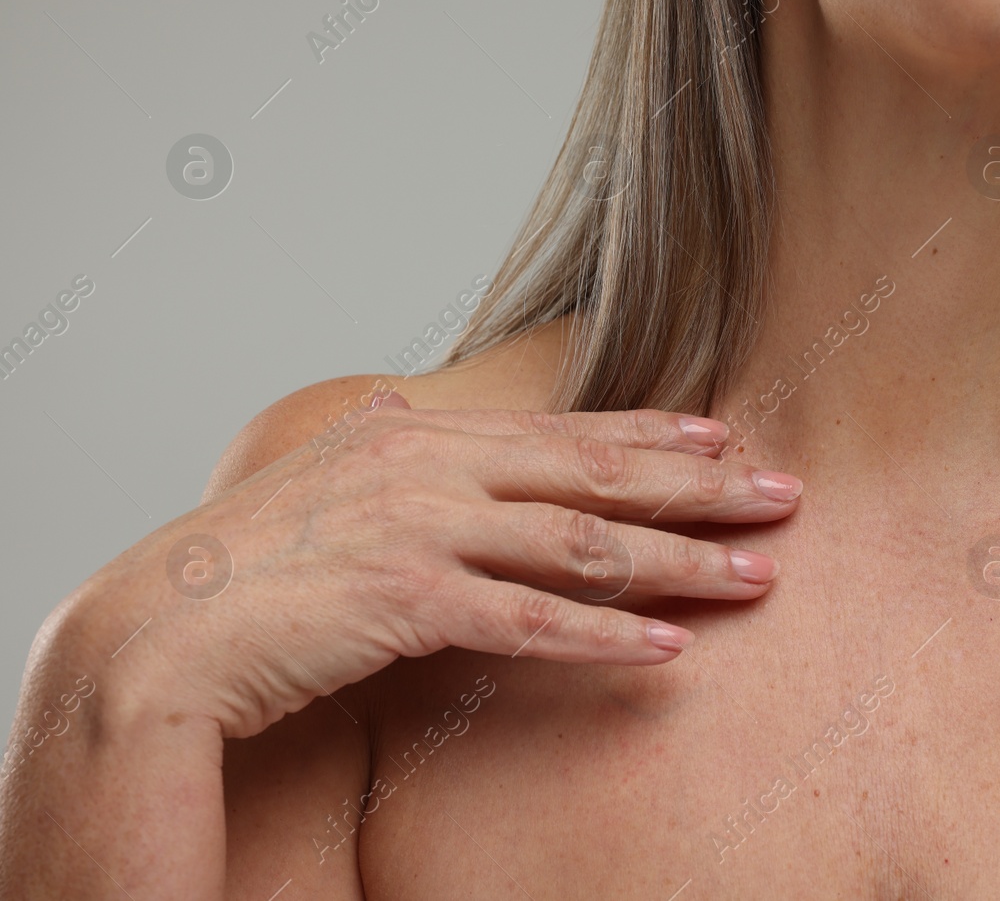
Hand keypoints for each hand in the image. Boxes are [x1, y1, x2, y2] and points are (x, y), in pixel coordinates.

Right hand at [68, 397, 801, 738]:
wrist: (160, 626)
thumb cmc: (243, 559)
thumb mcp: (323, 473)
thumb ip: (382, 441)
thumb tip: (410, 406)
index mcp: (421, 434)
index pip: (565, 430)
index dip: (654, 434)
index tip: (726, 440)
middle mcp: (433, 468)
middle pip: (596, 475)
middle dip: (700, 489)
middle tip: (782, 495)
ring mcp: (422, 530)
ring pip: (583, 545)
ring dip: (680, 564)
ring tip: (756, 578)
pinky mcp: (408, 600)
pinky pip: (532, 623)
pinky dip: (608, 637)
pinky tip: (668, 649)